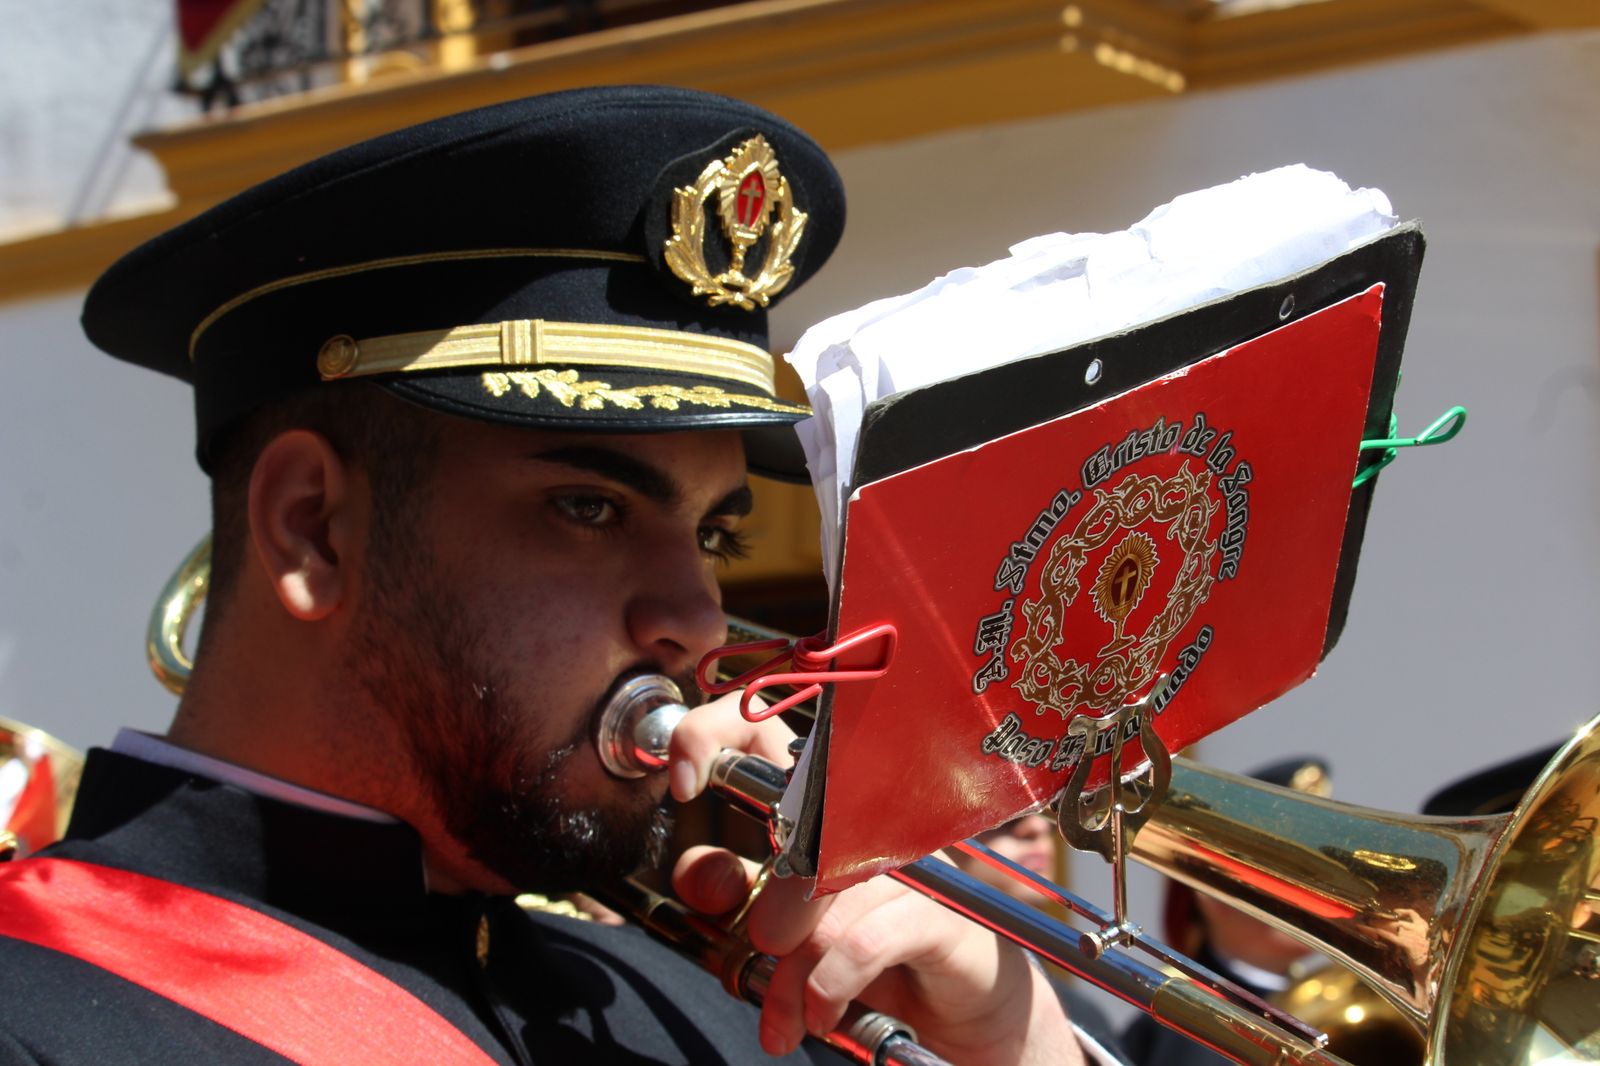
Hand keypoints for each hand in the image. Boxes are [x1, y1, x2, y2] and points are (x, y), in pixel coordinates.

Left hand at [668, 694, 1080, 1064]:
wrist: (969, 1013)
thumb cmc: (881, 958)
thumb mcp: (790, 926)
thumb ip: (738, 892)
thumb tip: (699, 874)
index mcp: (827, 807)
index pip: (763, 729)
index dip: (712, 735)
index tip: (682, 783)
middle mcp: (870, 818)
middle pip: (790, 821)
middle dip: (762, 903)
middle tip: (760, 952)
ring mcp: (910, 861)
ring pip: (819, 897)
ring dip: (792, 973)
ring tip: (788, 1016)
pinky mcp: (941, 913)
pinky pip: (863, 938)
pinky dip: (830, 982)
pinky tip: (823, 1011)